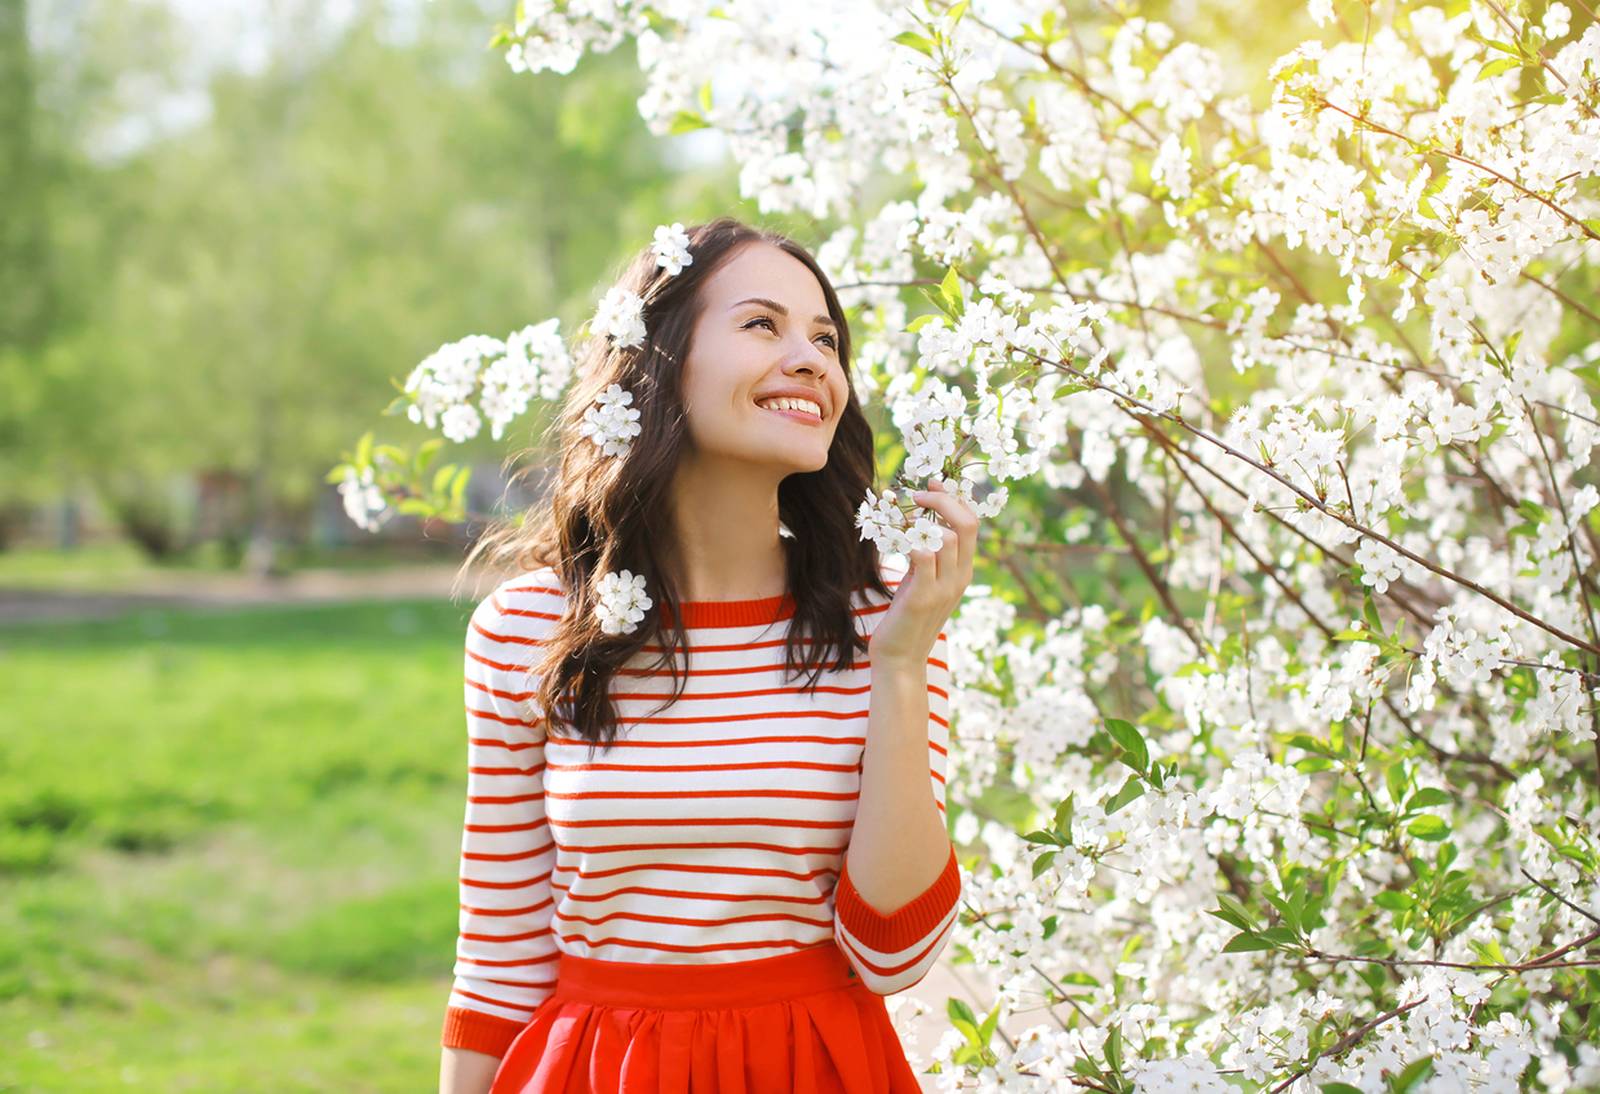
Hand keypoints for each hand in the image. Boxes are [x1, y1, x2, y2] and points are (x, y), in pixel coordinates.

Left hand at [868, 478, 976, 669]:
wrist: (900, 658)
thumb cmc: (906, 618)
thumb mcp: (923, 583)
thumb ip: (928, 558)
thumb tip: (918, 525)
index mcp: (964, 571)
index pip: (972, 524)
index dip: (954, 498)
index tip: (932, 482)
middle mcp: (961, 577)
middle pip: (967, 524)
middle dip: (943, 499)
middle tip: (917, 494)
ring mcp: (944, 588)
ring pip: (948, 537)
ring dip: (922, 520)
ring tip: (900, 520)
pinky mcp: (923, 597)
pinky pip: (924, 557)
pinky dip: (911, 541)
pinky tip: (896, 540)